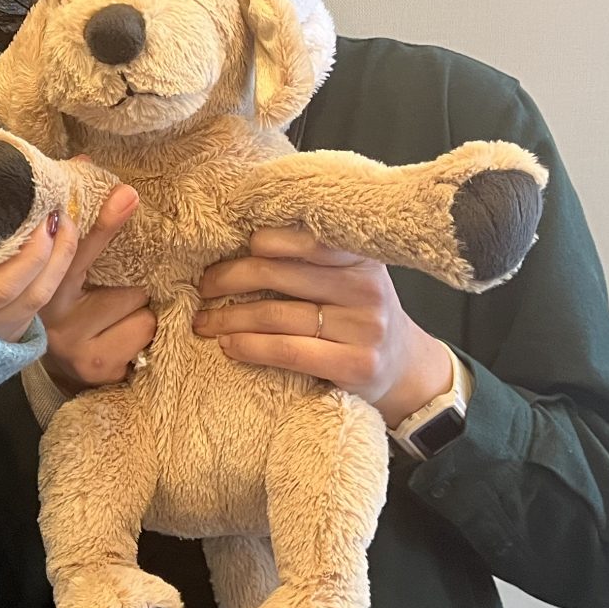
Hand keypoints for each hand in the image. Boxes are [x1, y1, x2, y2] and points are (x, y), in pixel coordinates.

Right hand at [0, 207, 82, 342]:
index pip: (3, 285)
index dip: (29, 252)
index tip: (41, 215)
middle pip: (33, 294)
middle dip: (56, 251)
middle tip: (59, 213)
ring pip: (40, 304)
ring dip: (60, 263)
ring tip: (64, 226)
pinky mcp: (4, 338)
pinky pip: (36, 309)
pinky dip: (49, 278)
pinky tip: (54, 252)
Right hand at [39, 184, 154, 392]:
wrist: (57, 369)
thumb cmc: (64, 304)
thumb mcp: (62, 266)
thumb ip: (73, 220)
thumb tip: (85, 161)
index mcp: (39, 285)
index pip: (77, 250)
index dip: (103, 224)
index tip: (127, 195)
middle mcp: (54, 318)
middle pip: (126, 284)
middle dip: (129, 286)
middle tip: (111, 294)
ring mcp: (78, 347)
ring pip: (141, 311)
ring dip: (137, 312)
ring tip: (112, 320)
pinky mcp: (101, 369)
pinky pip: (144, 335)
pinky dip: (139, 335)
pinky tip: (117, 339)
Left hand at [191, 227, 454, 427]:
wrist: (405, 368)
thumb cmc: (359, 315)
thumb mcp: (349, 276)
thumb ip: (310, 259)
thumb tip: (240, 243)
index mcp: (360, 257)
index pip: (305, 239)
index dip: (262, 240)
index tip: (228, 246)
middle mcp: (366, 288)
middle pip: (280, 274)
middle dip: (230, 278)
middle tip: (203, 286)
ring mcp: (364, 329)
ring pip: (277, 315)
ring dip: (228, 318)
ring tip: (203, 320)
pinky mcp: (357, 365)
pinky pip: (288, 351)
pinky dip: (250, 347)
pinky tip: (228, 346)